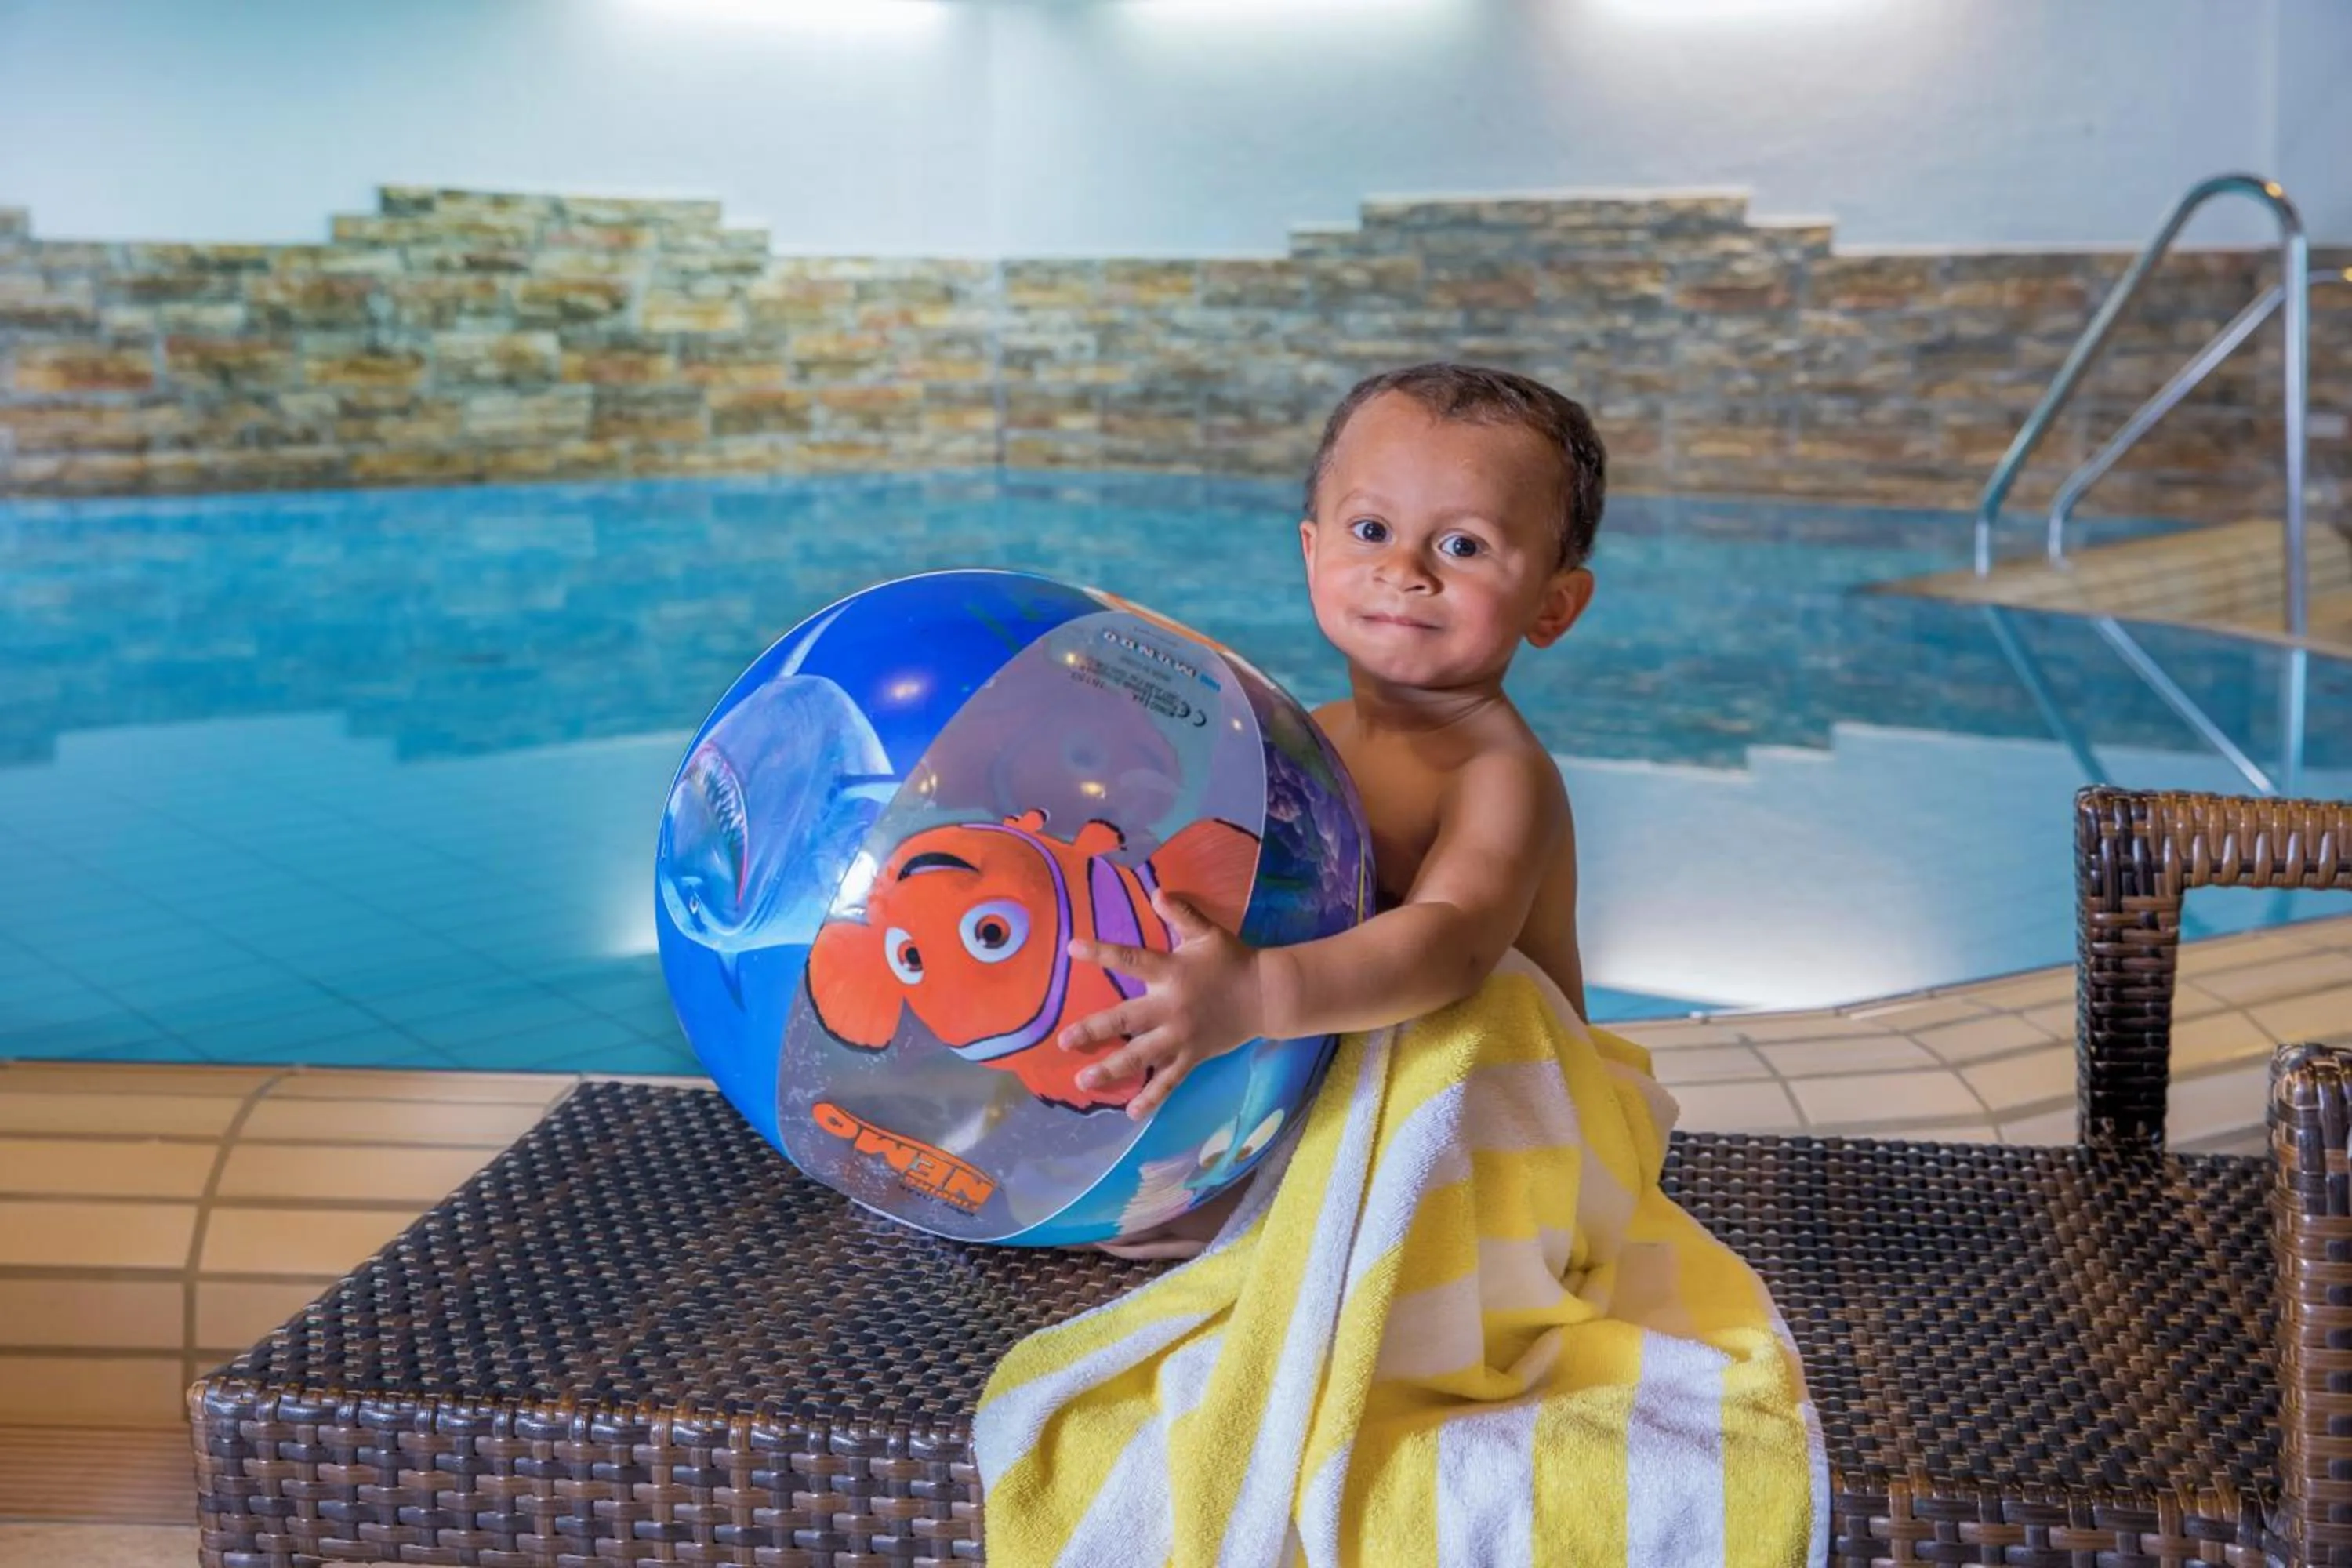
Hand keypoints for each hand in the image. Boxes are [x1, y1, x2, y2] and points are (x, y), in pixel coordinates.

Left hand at [1058, 889, 1265, 1120]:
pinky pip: (1169, 1081)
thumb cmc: (1232, 960)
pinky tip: (1131, 1112)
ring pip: (1141, 1056)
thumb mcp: (1207, 932)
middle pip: (1126, 1019)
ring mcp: (1181, 1036)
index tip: (1072, 949)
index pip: (1130, 959)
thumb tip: (1156, 892)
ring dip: (1112, 1069)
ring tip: (1083, 1080)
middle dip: (1094, 1030)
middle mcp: (1171, 1007)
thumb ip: (1181, 914)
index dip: (1101, 953)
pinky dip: (1152, 1097)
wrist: (1266, 995)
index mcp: (1171, 972)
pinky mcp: (1193, 1056)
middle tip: (1065, 1041)